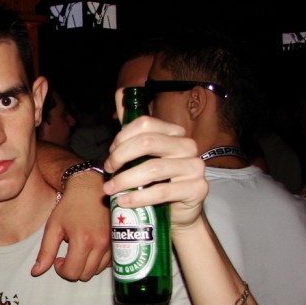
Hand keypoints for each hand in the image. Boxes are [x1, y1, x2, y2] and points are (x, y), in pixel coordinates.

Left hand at [32, 171, 110, 280]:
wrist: (91, 188)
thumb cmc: (70, 206)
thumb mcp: (53, 226)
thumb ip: (45, 251)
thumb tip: (36, 272)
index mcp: (82, 240)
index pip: (71, 273)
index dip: (61, 269)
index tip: (58, 258)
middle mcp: (100, 244)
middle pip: (84, 275)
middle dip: (72, 269)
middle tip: (67, 255)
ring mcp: (112, 243)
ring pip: (96, 271)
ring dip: (85, 266)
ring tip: (78, 250)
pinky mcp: (119, 242)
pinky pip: (108, 264)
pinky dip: (97, 262)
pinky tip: (90, 249)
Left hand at [102, 115, 207, 231]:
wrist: (177, 212)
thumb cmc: (157, 181)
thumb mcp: (143, 154)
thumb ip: (132, 127)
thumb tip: (119, 92)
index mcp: (174, 133)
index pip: (145, 124)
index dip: (122, 138)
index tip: (111, 155)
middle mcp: (188, 145)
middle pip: (147, 142)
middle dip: (120, 157)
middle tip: (108, 171)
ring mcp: (195, 166)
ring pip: (153, 168)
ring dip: (125, 180)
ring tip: (110, 190)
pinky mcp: (197, 188)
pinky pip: (162, 191)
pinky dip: (138, 197)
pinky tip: (124, 201)